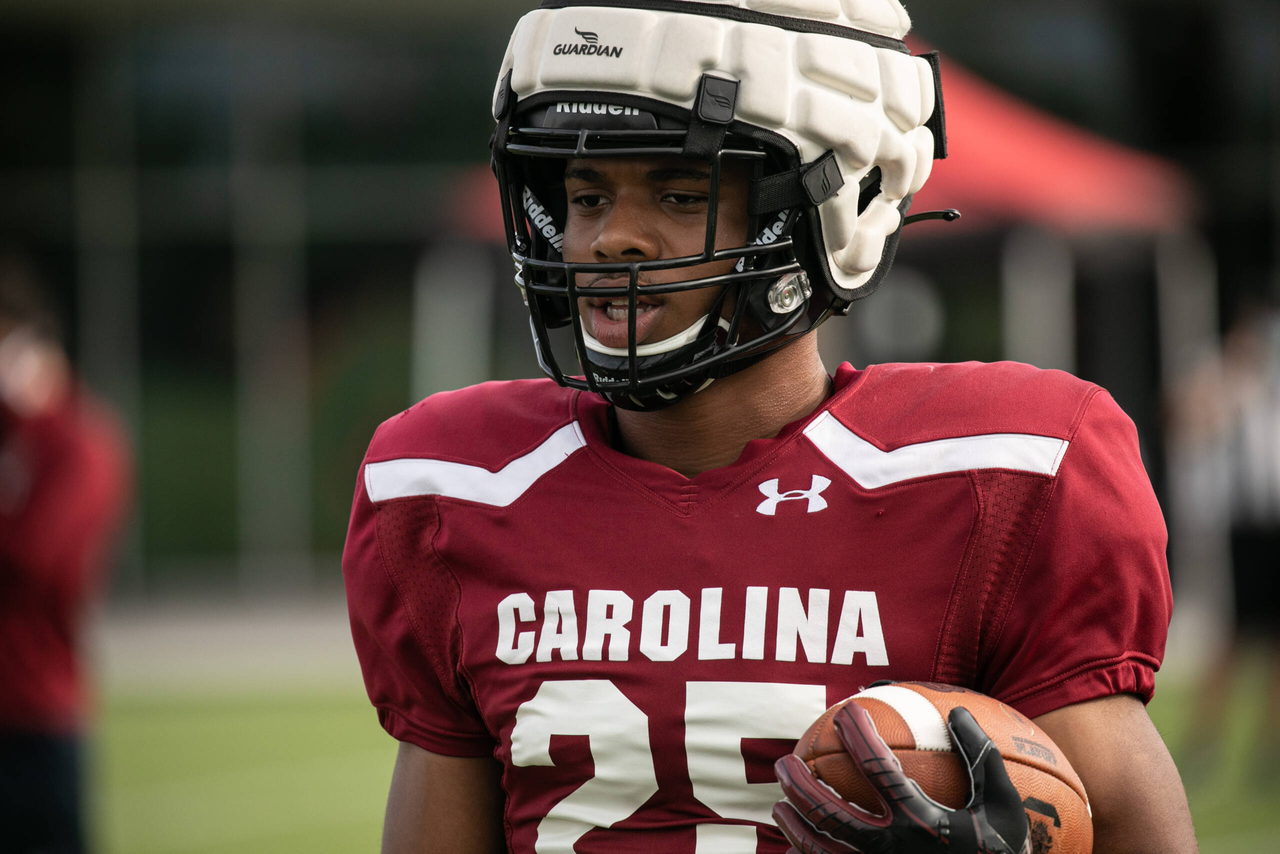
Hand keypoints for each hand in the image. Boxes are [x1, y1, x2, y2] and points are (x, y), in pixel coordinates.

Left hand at [773, 703, 1029, 853]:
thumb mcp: (1004, 809)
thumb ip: (982, 759)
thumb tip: (958, 711)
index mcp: (922, 826)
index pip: (877, 770)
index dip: (858, 736)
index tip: (846, 712)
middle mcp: (891, 853)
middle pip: (828, 815)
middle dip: (799, 783)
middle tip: (784, 760)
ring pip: (818, 851)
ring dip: (793, 825)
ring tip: (779, 805)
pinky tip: (797, 849)